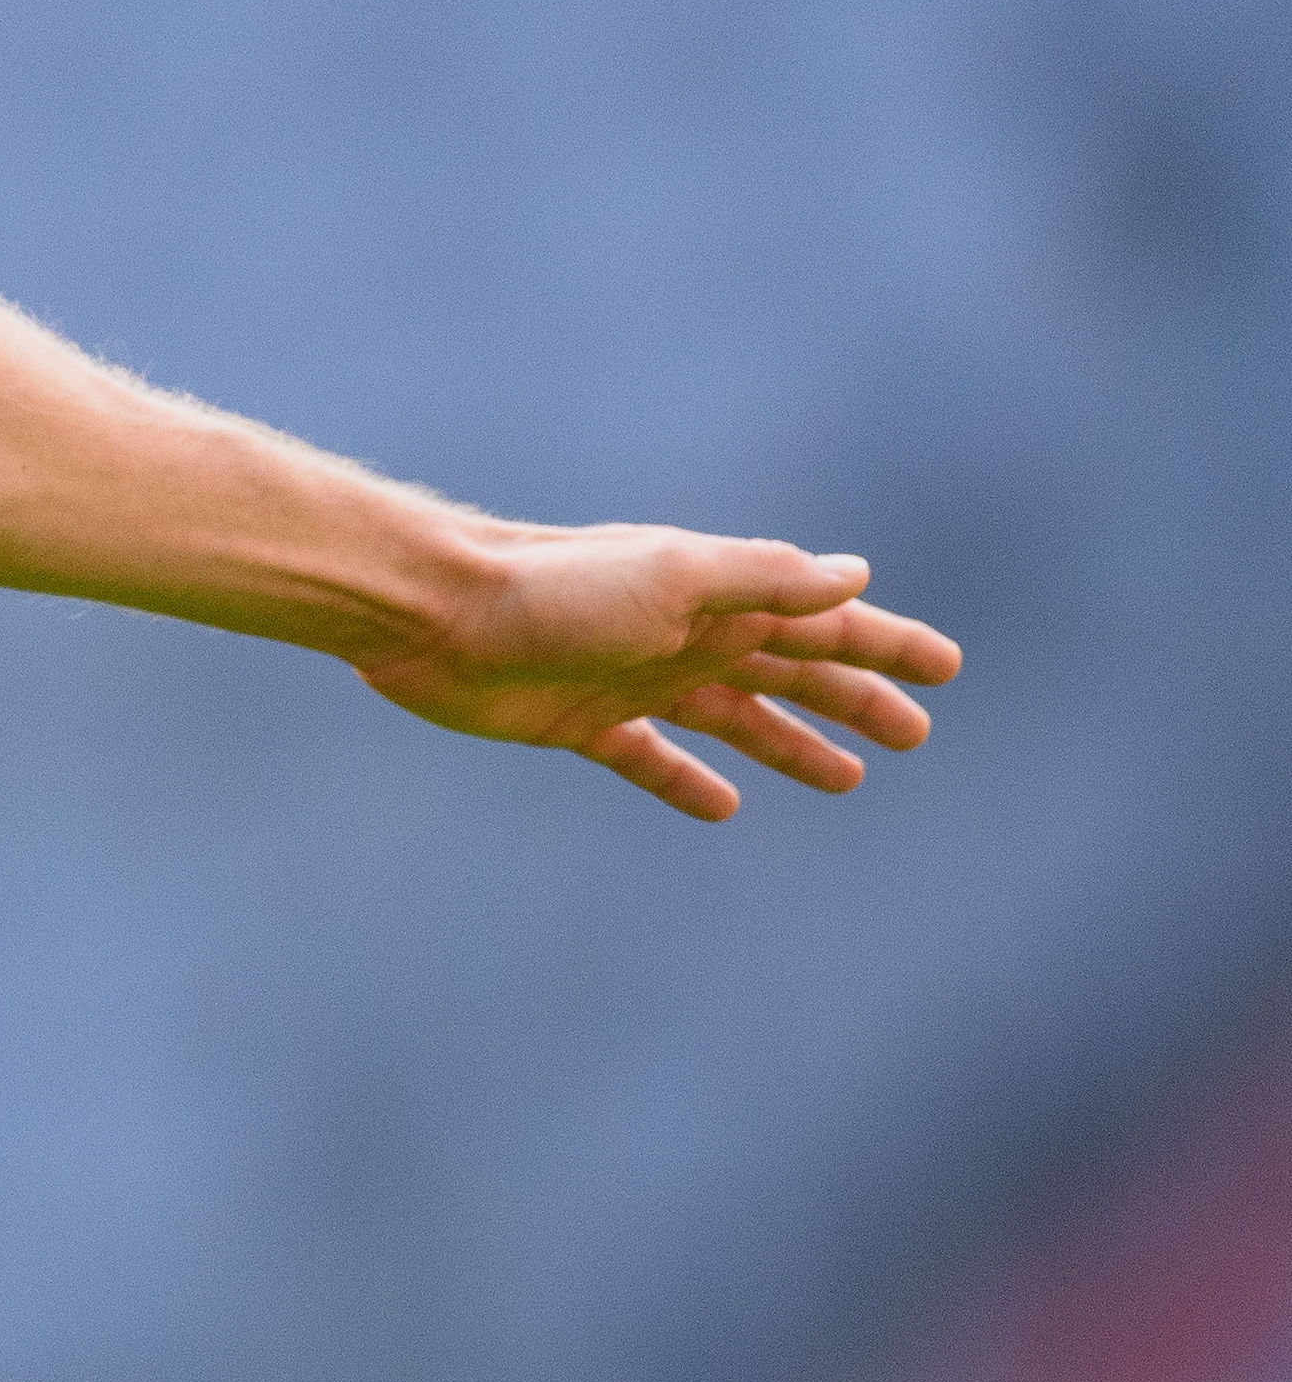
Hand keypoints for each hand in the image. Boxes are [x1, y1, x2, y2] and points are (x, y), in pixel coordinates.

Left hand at [346, 526, 955, 820]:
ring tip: (846, 779)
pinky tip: (723, 806)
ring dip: (789, 743)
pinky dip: (687, 780)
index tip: (948, 668)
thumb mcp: (670, 578)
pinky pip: (650, 758)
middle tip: (914, 736)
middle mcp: (681, 636)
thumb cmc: (550, 587)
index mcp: (715, 598)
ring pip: (733, 717)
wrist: (432, 612)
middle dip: (854, 698)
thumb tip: (855, 575)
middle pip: (790, 672)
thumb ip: (762, 578)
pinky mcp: (580, 722)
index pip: (824, 621)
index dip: (886, 645)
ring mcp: (632, 680)